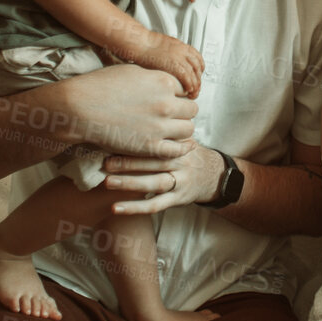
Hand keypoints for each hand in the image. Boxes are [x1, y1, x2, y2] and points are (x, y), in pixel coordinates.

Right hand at [55, 64, 197, 159]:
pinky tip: (177, 144)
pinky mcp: (151, 147)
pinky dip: (181, 147)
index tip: (169, 99)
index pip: (185, 89)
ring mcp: (160, 127)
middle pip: (192, 109)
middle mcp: (167, 103)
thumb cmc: (101, 86)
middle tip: (172, 115)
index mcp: (164, 81)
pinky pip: (178, 149)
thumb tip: (166, 80)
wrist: (80, 109)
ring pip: (189, 128)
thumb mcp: (133, 71)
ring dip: (182, 128)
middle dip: (183, 111)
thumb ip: (155, 77)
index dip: (178, 95)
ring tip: (171, 129)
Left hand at [103, 142, 228, 214]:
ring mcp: (180, 181)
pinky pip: (155, 205)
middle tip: (105, 161)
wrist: (216, 175)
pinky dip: (135, 207)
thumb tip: (134, 112)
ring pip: (154, 183)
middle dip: (129, 161)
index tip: (115, 138)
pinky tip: (116, 208)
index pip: (158, 141)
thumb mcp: (183, 137)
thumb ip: (165, 130)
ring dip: (130, 183)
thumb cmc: (190, 154)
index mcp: (180, 144)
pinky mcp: (178, 199)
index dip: (138, 140)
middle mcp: (181, 162)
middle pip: (154, 160)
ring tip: (108, 182)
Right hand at [130, 31, 204, 98]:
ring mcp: (180, 58)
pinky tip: (188, 91)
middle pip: (198, 68)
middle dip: (198, 80)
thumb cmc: (145, 45)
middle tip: (196, 88)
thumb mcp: (164, 45)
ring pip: (194, 74)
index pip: (198, 59)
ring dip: (195, 85)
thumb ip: (172, 53)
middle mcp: (183, 52)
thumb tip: (172, 62)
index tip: (197, 76)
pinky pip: (187, 78)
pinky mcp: (174, 66)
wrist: (139, 42)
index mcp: (182, 46)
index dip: (200, 70)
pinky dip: (190, 85)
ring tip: (193, 93)